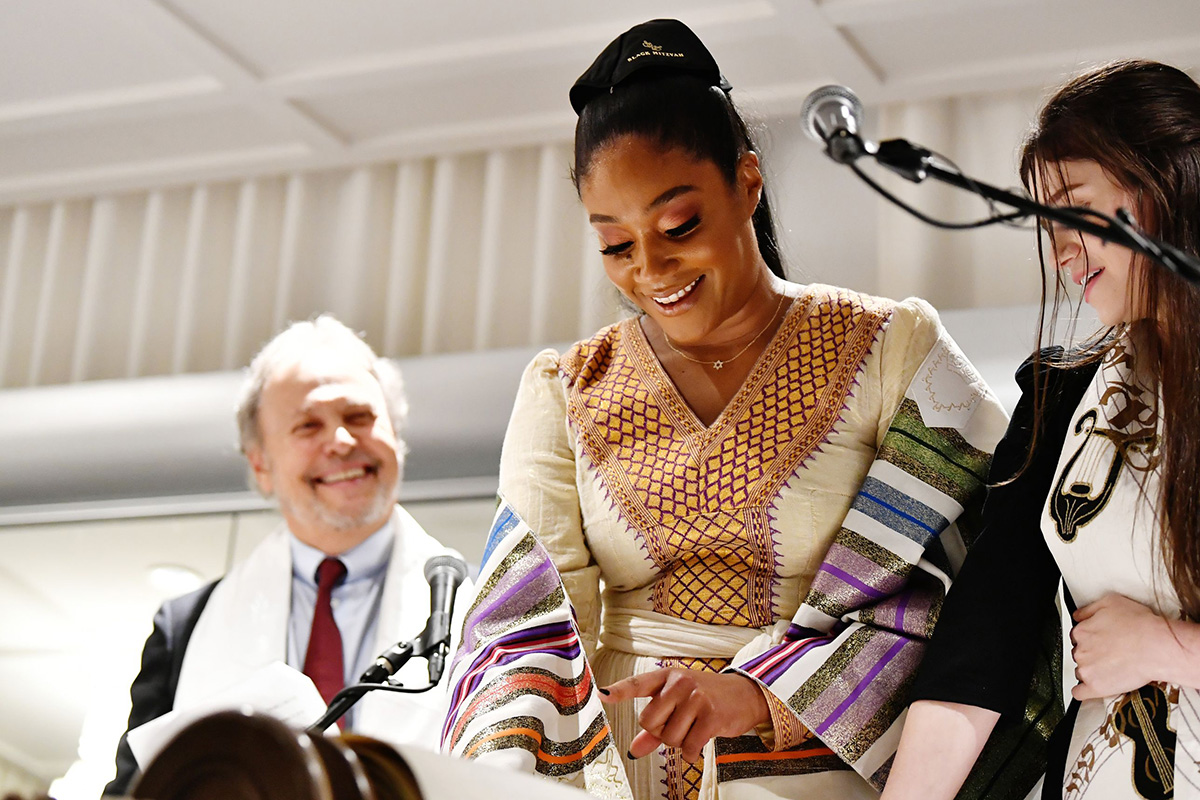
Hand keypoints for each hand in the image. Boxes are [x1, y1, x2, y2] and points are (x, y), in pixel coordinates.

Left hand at [600, 669, 769, 762]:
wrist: (745, 694)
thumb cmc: (706, 698)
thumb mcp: (679, 704)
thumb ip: (655, 727)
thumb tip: (633, 749)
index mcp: (667, 677)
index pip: (637, 684)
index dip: (618, 691)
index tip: (601, 694)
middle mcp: (679, 683)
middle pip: (648, 722)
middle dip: (660, 732)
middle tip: (678, 726)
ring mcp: (696, 697)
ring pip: (668, 737)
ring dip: (679, 743)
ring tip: (693, 729)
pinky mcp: (711, 715)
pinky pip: (689, 746)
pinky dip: (692, 753)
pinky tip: (700, 744)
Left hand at [1070, 593, 1173, 699]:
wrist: (1157, 647)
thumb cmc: (1140, 624)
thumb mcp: (1111, 602)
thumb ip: (1089, 609)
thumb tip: (1078, 615)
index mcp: (1082, 631)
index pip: (1078, 637)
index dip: (1091, 639)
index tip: (1101, 642)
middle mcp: (1080, 650)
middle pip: (1079, 654)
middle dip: (1092, 655)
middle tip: (1111, 655)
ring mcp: (1087, 670)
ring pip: (1081, 671)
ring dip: (1092, 671)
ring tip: (1111, 669)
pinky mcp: (1096, 687)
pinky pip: (1079, 693)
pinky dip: (1083, 692)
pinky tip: (1092, 687)